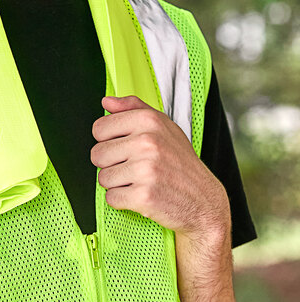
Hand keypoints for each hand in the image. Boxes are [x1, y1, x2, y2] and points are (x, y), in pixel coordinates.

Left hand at [90, 95, 230, 243]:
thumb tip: (106, 101)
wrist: (203, 200)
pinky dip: (122, 201)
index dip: (108, 141)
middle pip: (97, 154)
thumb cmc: (179, 162)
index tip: (125, 147)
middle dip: (110, 164)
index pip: (99, 128)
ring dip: (117, 183)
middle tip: (134, 168)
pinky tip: (141, 195)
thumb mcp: (162, 126)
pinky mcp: (144, 195)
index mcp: (149, 121)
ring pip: (102, 177)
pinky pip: (111, 198)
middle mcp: (147, 142)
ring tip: (139, 181)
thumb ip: (132, 108)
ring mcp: (146, 169)